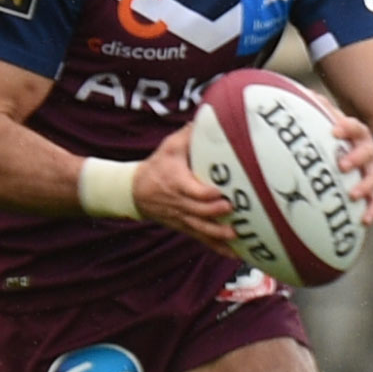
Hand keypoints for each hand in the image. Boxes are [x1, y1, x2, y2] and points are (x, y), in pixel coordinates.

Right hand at [134, 125, 239, 256]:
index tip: (220, 192)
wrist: (136, 191)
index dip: (205, 194)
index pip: (191, 191)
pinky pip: (203, 239)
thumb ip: (188, 135)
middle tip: (232, 209)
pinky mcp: (186, 227)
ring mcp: (183, 218)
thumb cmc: (158, 165)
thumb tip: (208, 117)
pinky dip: (219, 248)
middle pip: (198, 211)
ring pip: (201, 229)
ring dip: (218, 234)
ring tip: (236, 235)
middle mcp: (179, 203)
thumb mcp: (169, 147)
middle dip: (215, 212)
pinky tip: (236, 254)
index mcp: (176, 182)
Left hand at [329, 113, 372, 224]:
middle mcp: (371, 152)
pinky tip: (365, 221)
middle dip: (356, 157)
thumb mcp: (337, 125)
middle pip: (368, 151)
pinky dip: (372, 210)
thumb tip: (302, 95)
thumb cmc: (348, 141)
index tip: (334, 130)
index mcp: (359, 135)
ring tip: (353, 195)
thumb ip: (322, 111)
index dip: (346, 128)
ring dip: (365, 186)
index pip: (355, 127)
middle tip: (342, 165)